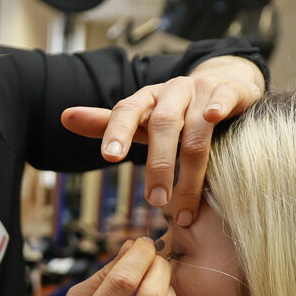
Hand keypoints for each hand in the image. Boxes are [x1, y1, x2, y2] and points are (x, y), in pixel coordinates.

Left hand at [61, 55, 264, 225]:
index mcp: (147, 99)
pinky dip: (219, 106)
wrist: (222, 84)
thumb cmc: (175, 113)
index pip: (126, 111)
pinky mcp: (231, 93)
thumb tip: (64, 117)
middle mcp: (173, 92)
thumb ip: (106, 123)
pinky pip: (225, 97)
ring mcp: (203, 91)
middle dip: (159, 164)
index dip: (117, 131)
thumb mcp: (140, 121)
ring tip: (184, 210)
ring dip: (190, 171)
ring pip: (197, 128)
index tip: (109, 157)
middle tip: (155, 201)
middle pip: (163, 124)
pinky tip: (213, 117)